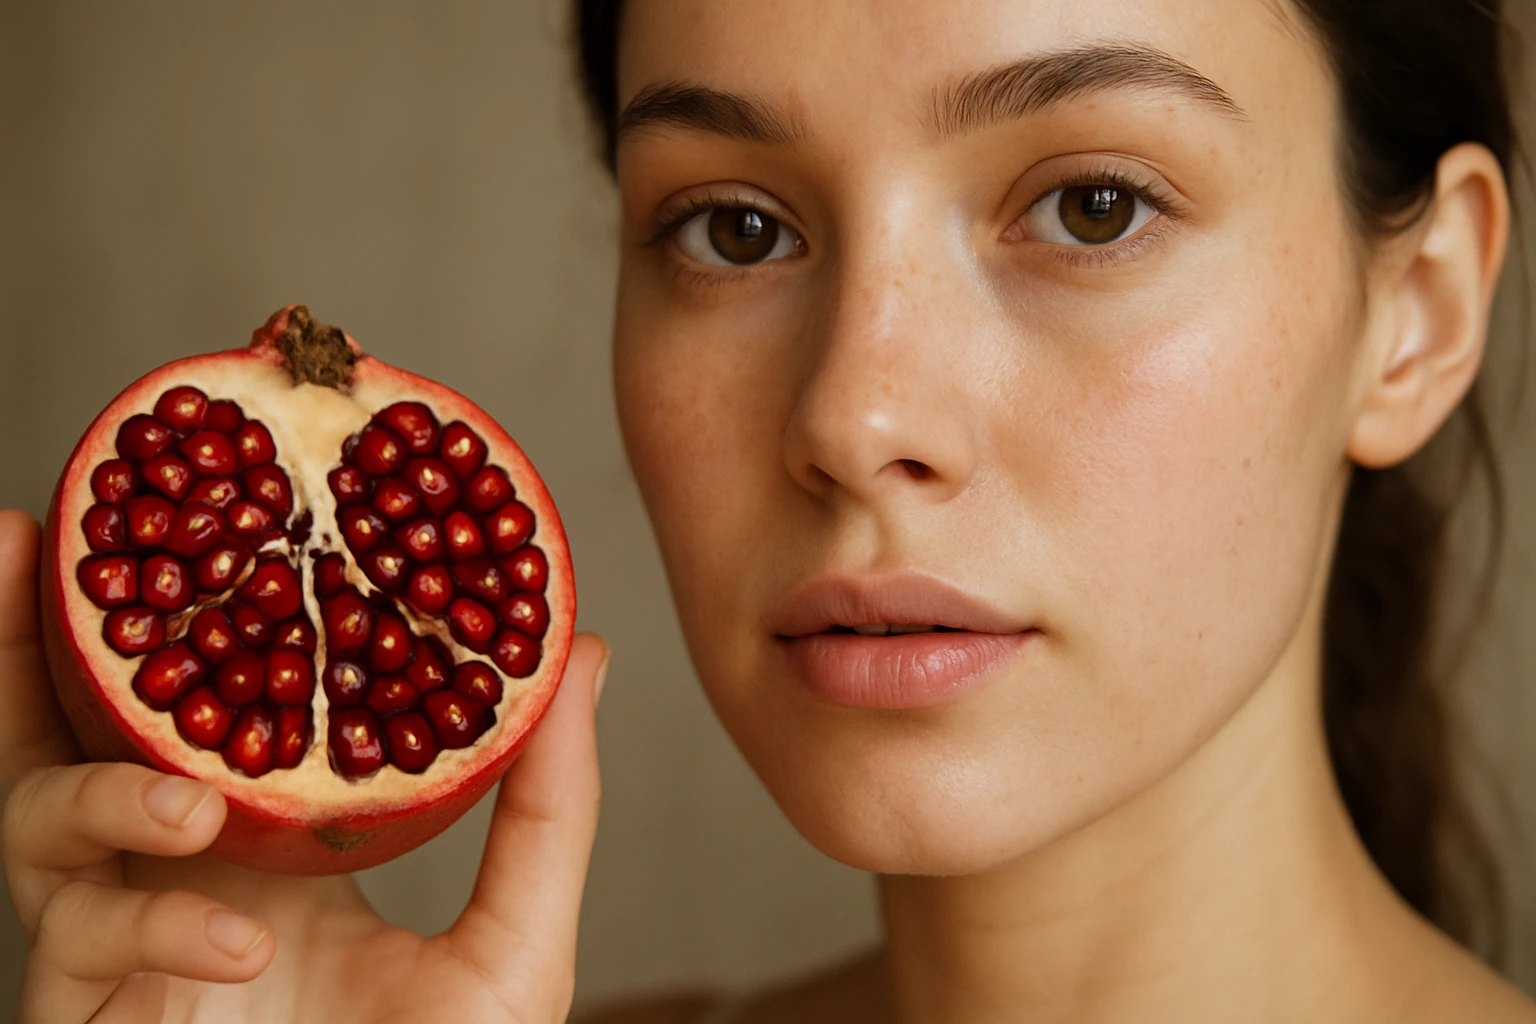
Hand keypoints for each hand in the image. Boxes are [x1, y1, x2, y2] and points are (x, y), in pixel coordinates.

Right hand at [0, 510, 607, 1022]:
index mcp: (276, 827)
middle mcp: (183, 859)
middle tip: (24, 533)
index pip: (220, 692)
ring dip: (96, 786)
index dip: (206, 601)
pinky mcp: (73, 1005)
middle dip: (35, 633)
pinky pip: (81, 939)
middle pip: (80, 718)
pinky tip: (239, 942)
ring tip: (185, 795)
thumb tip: (583, 652)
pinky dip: (157, 924)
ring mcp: (115, 931)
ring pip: (38, 815)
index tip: (212, 498)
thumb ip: (550, 804)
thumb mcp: (516, 938)